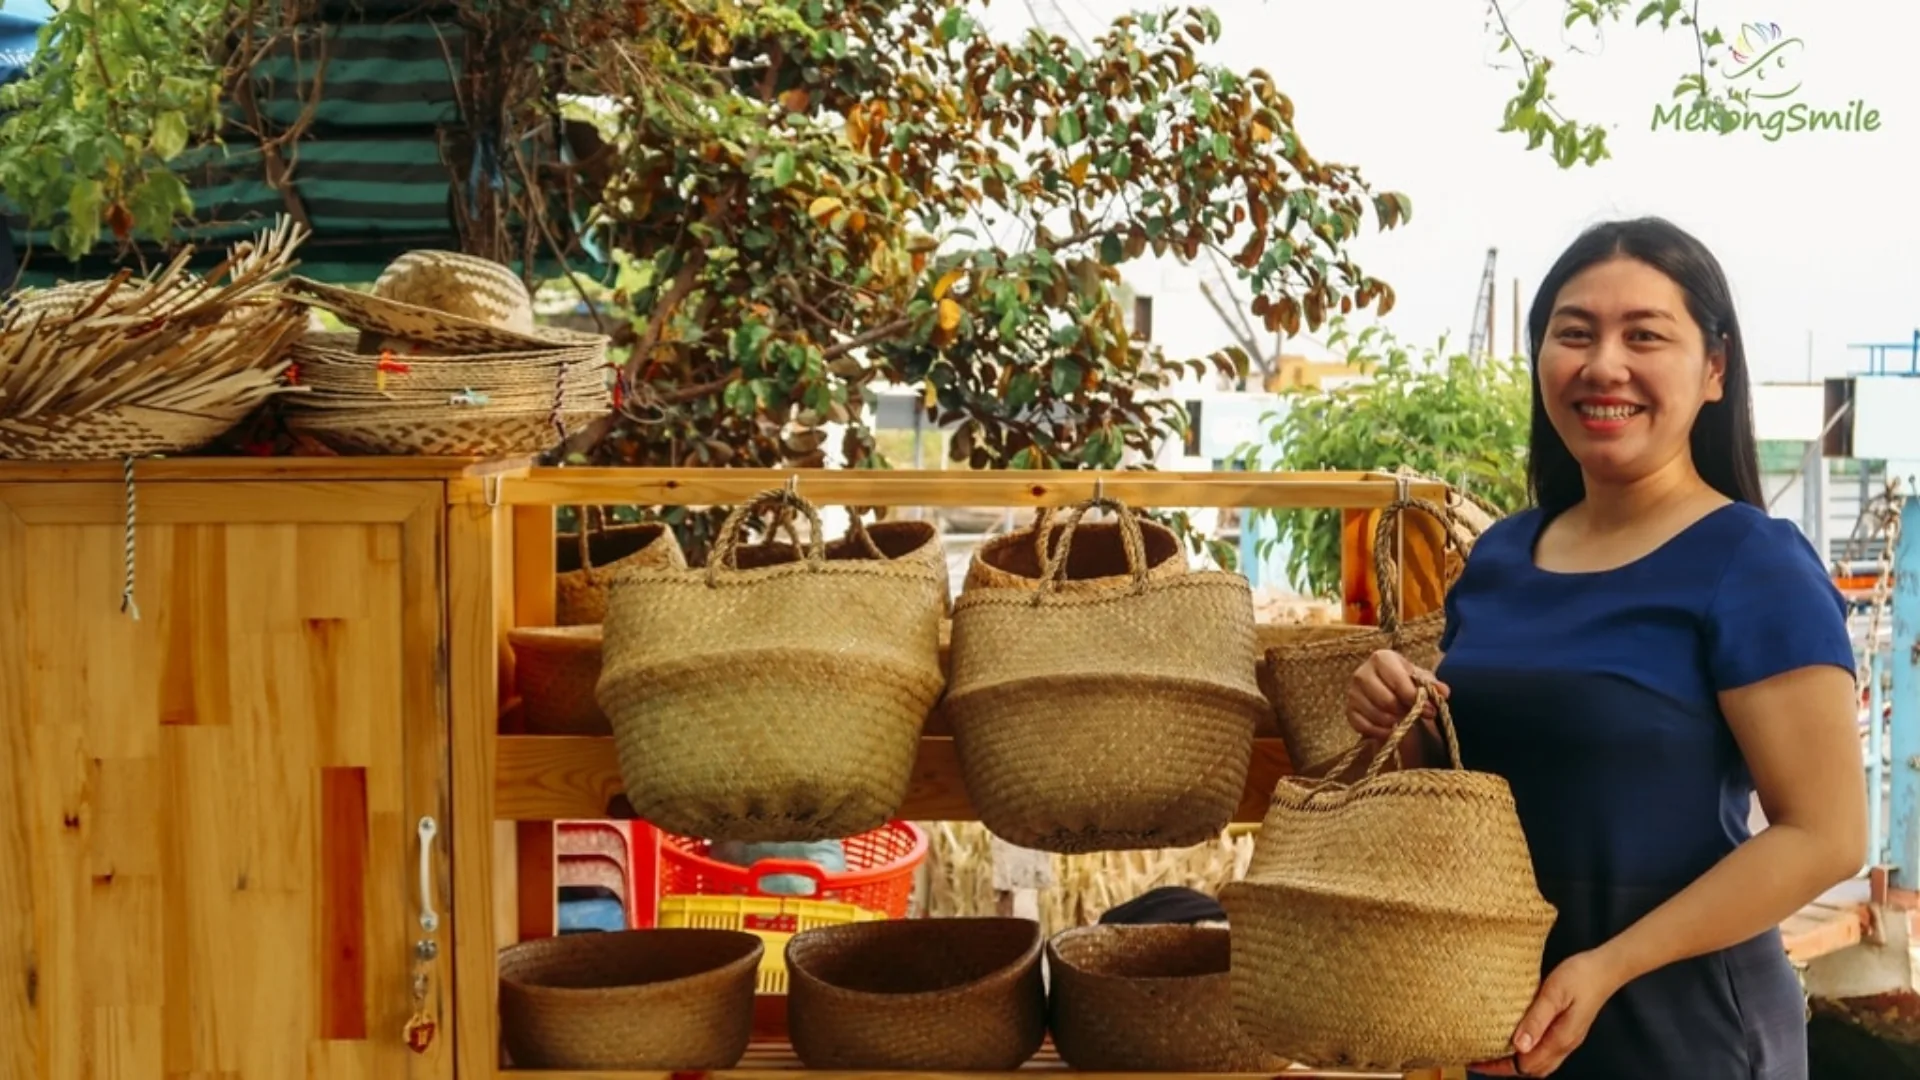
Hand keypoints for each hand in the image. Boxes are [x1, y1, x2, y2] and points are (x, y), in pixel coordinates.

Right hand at [1345, 648, 1447, 741]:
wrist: (1390, 691)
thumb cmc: (1407, 683)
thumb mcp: (1422, 680)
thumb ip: (1433, 685)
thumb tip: (1443, 691)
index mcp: (1381, 658)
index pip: (1398, 681)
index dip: (1415, 698)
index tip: (1429, 709)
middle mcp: (1362, 673)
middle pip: (1385, 700)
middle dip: (1405, 712)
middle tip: (1416, 716)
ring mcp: (1353, 693)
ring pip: (1375, 715)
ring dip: (1394, 722)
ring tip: (1404, 720)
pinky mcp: (1349, 710)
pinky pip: (1363, 726)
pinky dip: (1380, 732)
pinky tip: (1391, 729)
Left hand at [1469, 950, 1625, 1076]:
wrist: (1605, 968)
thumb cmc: (1580, 976)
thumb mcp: (1554, 994)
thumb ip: (1537, 1020)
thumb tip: (1518, 1046)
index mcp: (1560, 1039)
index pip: (1525, 1065)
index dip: (1499, 1066)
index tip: (1476, 1060)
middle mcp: (1565, 1044)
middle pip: (1531, 1069)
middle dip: (1503, 1067)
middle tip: (1478, 1057)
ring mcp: (1567, 1039)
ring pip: (1539, 1062)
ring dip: (1515, 1061)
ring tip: (1491, 1050)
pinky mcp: (1567, 1030)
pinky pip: (1544, 1050)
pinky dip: (1526, 1051)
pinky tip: (1514, 1038)